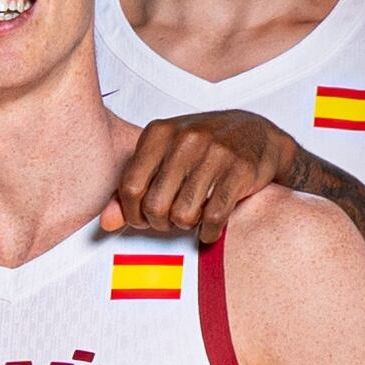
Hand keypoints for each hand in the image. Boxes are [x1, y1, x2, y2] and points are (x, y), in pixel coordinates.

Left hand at [104, 109, 300, 242]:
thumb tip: (106, 223)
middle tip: (171, 219)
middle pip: (155, 205)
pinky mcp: (240, 170)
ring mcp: (215, 153)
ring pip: (183, 214)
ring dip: (187, 225)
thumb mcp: (164, 158)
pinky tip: (210, 227)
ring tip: (193, 217)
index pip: (130, 187)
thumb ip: (133, 188)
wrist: (258, 135)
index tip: (144, 218)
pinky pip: (214, 217)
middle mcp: (186, 138)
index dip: (133, 213)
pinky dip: (209, 231)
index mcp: (159, 132)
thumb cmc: (204, 149)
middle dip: (161, 222)